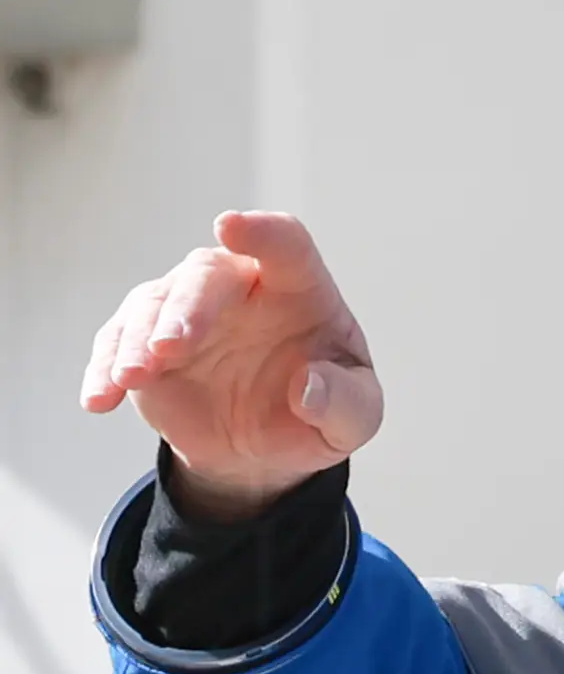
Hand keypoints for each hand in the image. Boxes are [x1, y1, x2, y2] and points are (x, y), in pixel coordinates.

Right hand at [81, 208, 383, 513]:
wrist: (267, 448)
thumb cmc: (320, 409)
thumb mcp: (354, 419)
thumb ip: (343, 404)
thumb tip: (308, 389)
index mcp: (298, 288)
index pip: (285, 244)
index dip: (261, 233)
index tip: (230, 225)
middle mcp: (238, 287)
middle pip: (205, 274)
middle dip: (186, 307)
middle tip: (172, 347)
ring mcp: (185, 309)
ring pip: (153, 303)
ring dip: (139, 339)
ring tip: (132, 377)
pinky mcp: (144, 340)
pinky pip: (117, 342)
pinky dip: (105, 368)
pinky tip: (100, 399)